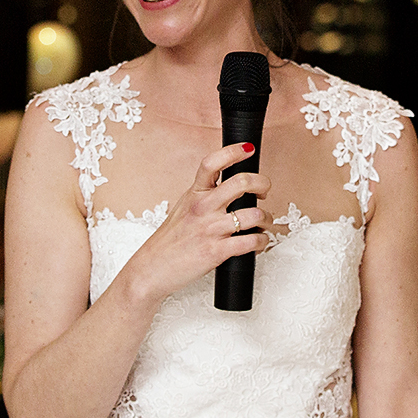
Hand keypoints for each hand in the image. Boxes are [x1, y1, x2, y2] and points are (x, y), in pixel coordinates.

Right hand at [117, 141, 271, 305]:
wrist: (151, 268)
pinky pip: (252, 242)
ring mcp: (211, 229)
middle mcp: (203, 207)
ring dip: (266, 219)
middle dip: (263, 184)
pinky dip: (261, 242)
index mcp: (194, 193)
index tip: (247, 149)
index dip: (233, 152)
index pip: (212, 163)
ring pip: (254, 214)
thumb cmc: (169, 241)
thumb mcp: (183, 208)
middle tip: (264, 191)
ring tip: (263, 223)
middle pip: (242, 182)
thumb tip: (231, 190)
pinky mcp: (217, 251)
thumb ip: (204, 196)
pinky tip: (257, 242)